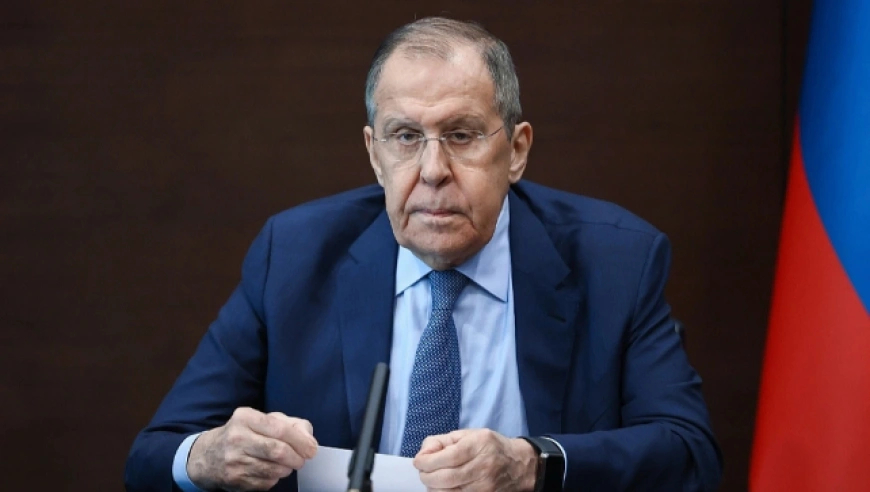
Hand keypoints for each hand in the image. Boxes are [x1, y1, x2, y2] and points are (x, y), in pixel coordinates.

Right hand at [186, 407, 317, 490]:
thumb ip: (291, 424)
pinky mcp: (234, 479)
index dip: (301, 441)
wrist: (207, 456)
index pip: (280, 429)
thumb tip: (309, 439)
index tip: (311, 449)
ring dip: (287, 469)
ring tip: (287, 465)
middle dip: (297, 458)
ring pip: (274, 470)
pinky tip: (271, 471)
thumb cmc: (244, 434)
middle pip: (278, 451)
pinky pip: (266, 483)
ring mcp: (233, 460)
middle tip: (302, 460)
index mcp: (245, 418)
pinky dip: (275, 479)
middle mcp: (237, 438)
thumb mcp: (263, 420)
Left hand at [413, 429, 536, 491]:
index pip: (447, 457)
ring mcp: (484, 486)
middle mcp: (482, 467)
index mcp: (478, 445)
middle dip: (426, 476)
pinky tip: (444, 487)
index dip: (427, 461)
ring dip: (434, 487)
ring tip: (434, 479)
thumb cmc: (490, 447)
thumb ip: (443, 441)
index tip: (418, 461)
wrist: (518, 465)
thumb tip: (424, 452)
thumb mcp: (469, 435)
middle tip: (423, 471)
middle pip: (444, 478)